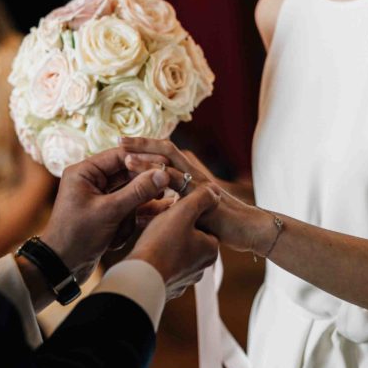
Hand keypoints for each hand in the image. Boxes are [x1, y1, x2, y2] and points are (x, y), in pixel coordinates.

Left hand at [41, 147, 171, 282]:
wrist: (62, 266)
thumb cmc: (78, 236)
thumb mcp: (109, 212)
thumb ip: (137, 192)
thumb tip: (162, 174)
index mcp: (85, 172)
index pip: (120, 156)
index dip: (145, 159)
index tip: (166, 166)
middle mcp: (91, 180)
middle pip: (127, 173)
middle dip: (142, 187)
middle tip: (165, 190)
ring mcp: (98, 197)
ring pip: (129, 193)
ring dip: (136, 208)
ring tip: (149, 213)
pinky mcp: (105, 213)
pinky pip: (125, 208)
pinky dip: (131, 219)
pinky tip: (140, 224)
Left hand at [121, 137, 278, 255]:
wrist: (249, 229)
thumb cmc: (218, 223)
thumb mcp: (186, 214)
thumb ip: (165, 210)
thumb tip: (139, 216)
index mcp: (186, 174)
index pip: (161, 154)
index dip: (142, 148)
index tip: (121, 146)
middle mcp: (191, 172)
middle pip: (163, 150)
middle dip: (141, 144)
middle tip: (119, 139)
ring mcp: (198, 181)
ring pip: (169, 163)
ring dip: (147, 159)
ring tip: (126, 156)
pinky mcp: (202, 194)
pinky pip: (180, 182)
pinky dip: (162, 178)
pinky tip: (147, 179)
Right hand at [127, 184, 220, 298]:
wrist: (140, 276)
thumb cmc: (161, 243)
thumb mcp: (183, 212)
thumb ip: (201, 198)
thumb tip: (213, 191)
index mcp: (210, 250)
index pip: (204, 225)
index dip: (187, 215)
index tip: (173, 212)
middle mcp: (201, 268)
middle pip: (190, 239)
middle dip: (176, 229)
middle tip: (160, 223)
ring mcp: (184, 280)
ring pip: (177, 254)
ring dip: (166, 245)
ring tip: (152, 237)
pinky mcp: (168, 287)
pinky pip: (165, 268)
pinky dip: (157, 260)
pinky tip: (147, 254)